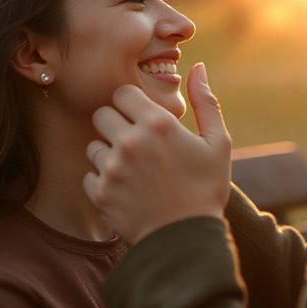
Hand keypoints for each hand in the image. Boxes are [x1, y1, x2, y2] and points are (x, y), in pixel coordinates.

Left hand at [82, 63, 231, 244]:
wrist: (187, 240)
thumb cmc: (206, 188)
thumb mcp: (218, 143)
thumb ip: (206, 101)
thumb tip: (197, 67)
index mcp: (158, 123)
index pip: (122, 92)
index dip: (132, 104)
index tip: (143, 119)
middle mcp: (130, 141)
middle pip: (102, 114)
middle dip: (116, 124)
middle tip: (136, 143)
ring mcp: (112, 168)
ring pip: (93, 145)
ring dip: (108, 154)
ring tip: (133, 170)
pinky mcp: (100, 193)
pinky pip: (89, 175)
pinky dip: (103, 182)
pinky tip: (126, 190)